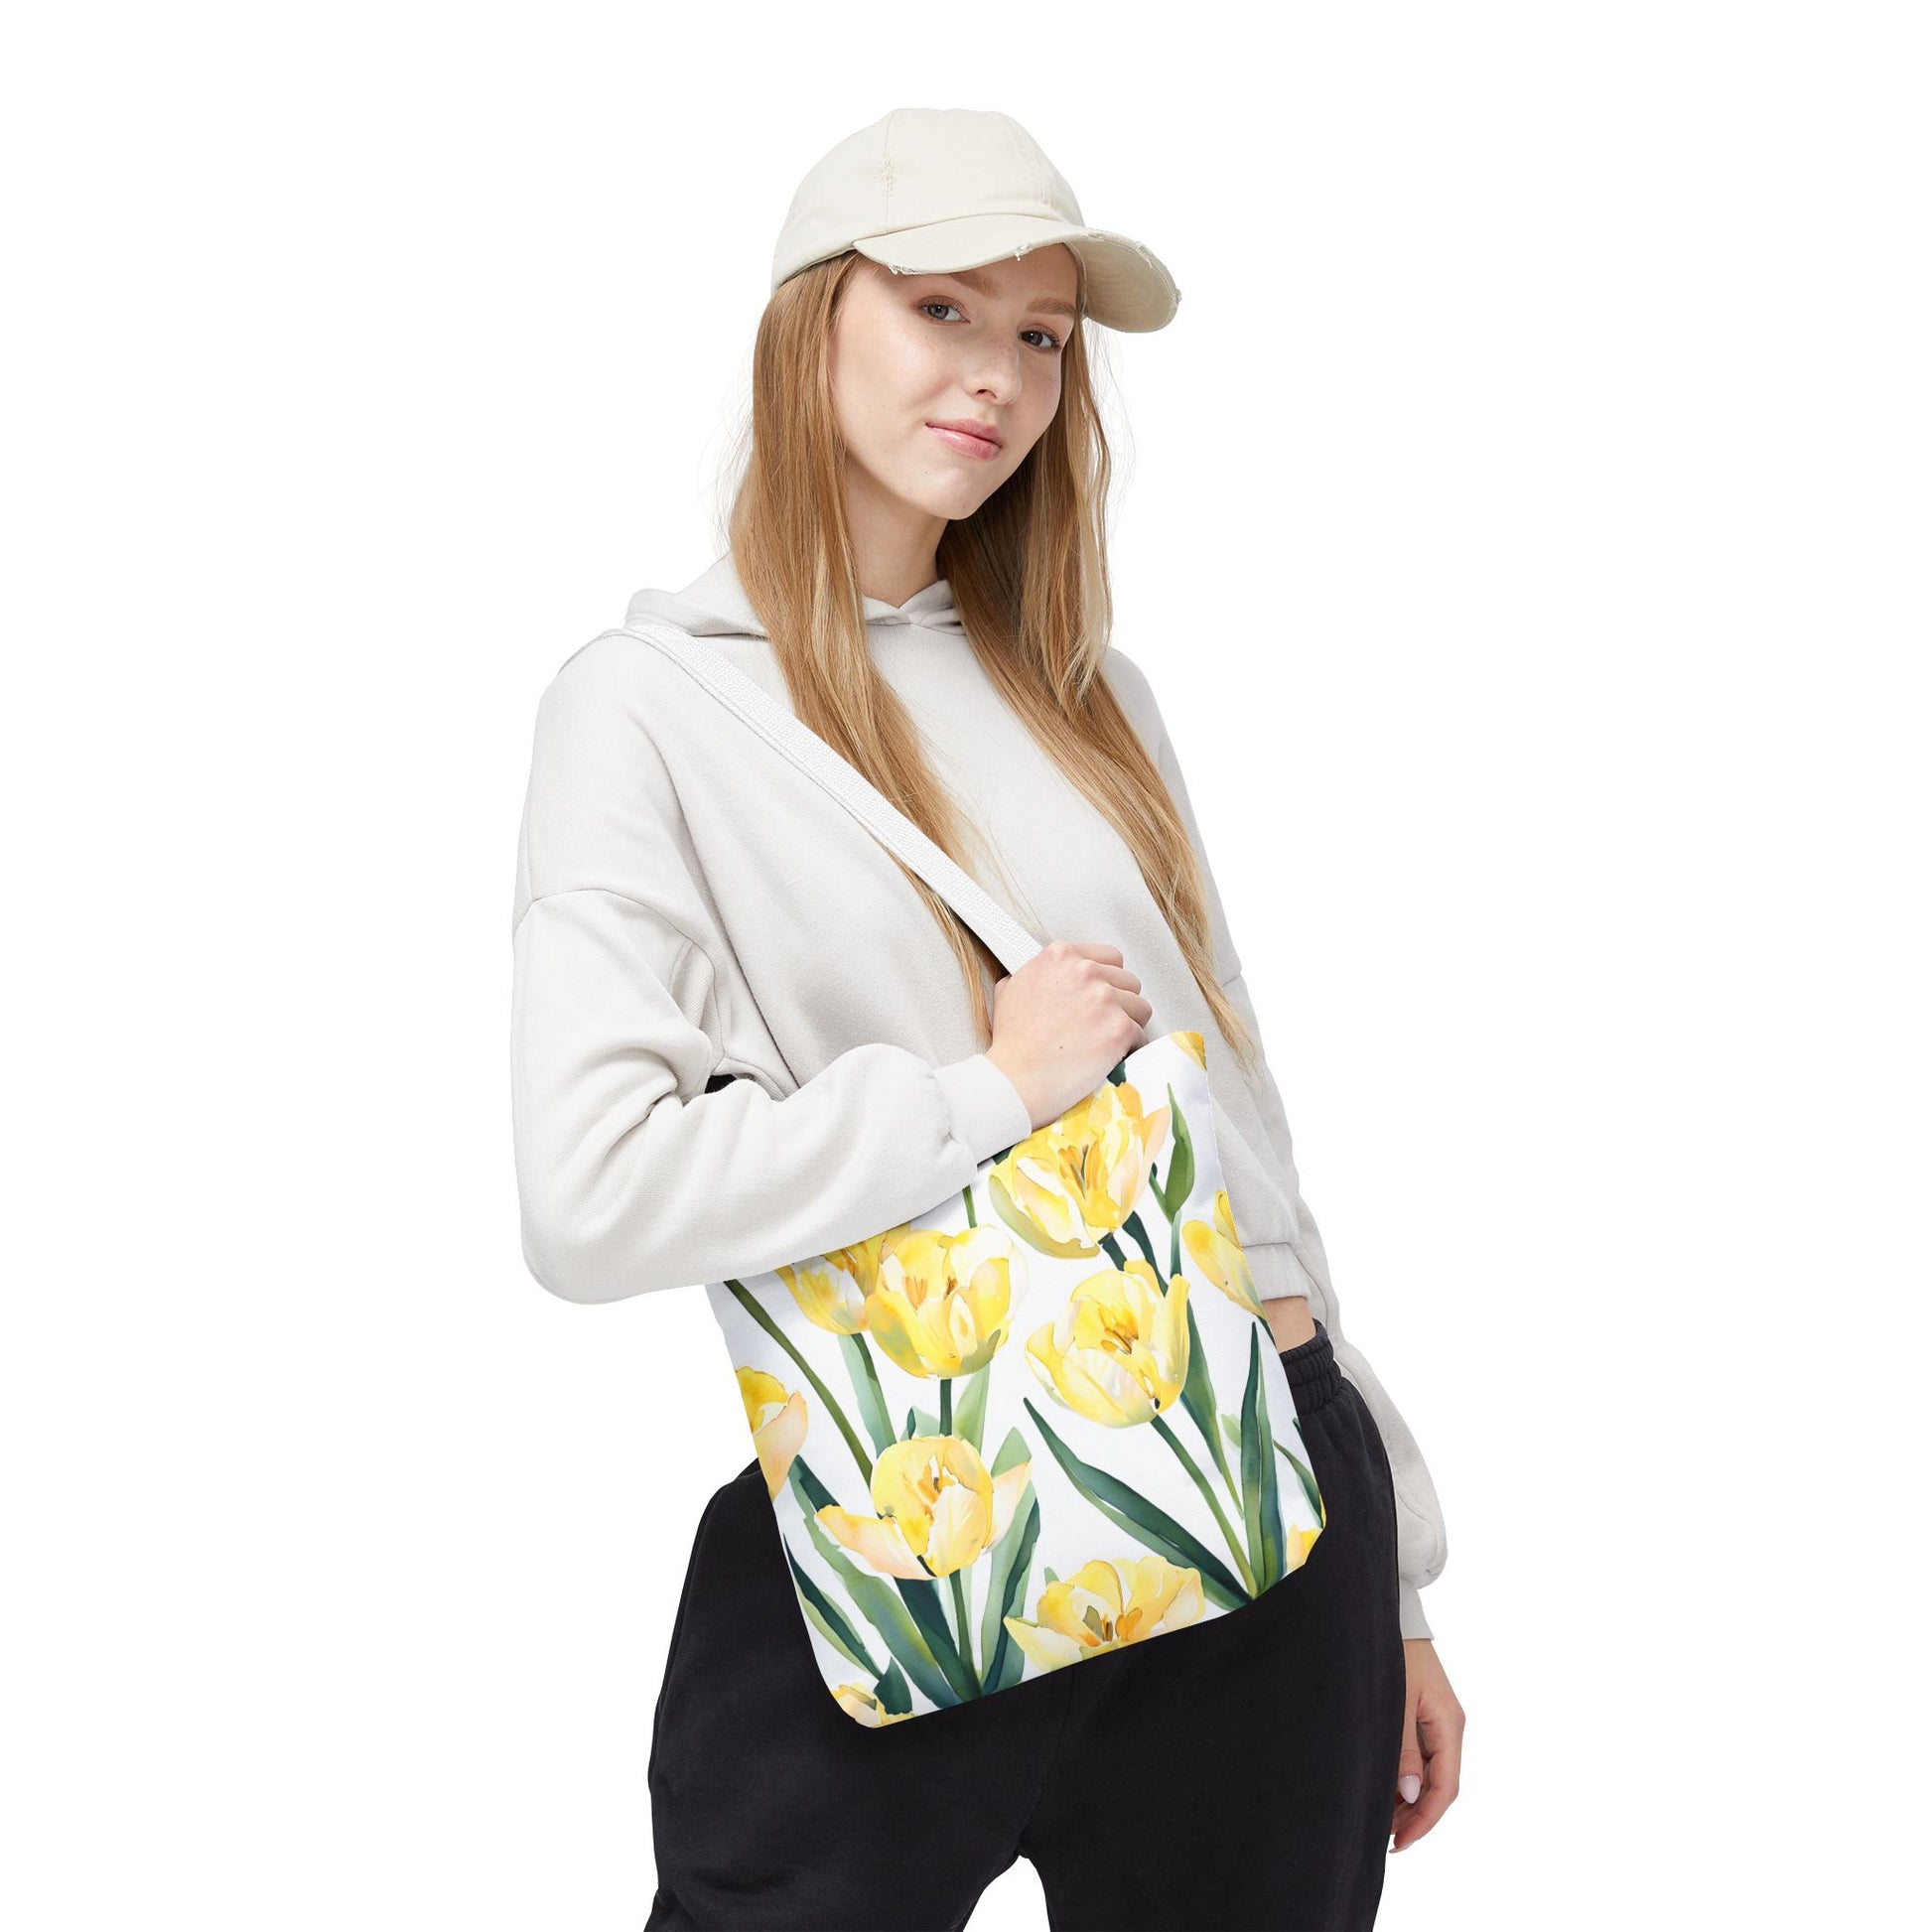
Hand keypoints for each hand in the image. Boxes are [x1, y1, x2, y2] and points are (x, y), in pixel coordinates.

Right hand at [984, 940, 1150, 1128]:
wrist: (1014, 1080)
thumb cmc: (1011, 1044)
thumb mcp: (1010, 990)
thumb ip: (1037, 974)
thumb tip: (1046, 976)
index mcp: (1060, 956)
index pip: (1109, 958)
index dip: (1106, 981)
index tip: (1100, 997)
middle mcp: (1085, 972)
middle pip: (1128, 982)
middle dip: (1119, 1004)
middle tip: (1101, 1024)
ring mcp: (1104, 999)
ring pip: (1140, 1007)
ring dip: (1127, 1025)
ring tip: (1106, 1042)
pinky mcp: (1118, 1029)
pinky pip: (1141, 1035)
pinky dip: (1129, 1049)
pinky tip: (1110, 1057)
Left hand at [1391, 1639, 1463, 1851]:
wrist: (1391, 1614)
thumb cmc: (1394, 1653)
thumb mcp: (1396, 1701)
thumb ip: (1403, 1748)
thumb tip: (1410, 1794)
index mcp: (1450, 1724)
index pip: (1445, 1787)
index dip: (1425, 1819)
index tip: (1401, 1842)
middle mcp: (1449, 1726)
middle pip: (1440, 1785)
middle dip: (1416, 1815)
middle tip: (1386, 1838)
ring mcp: (1438, 1721)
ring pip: (1431, 1773)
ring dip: (1410, 1799)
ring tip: (1382, 1820)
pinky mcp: (1425, 1714)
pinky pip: (1422, 1757)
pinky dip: (1406, 1778)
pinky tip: (1387, 1789)